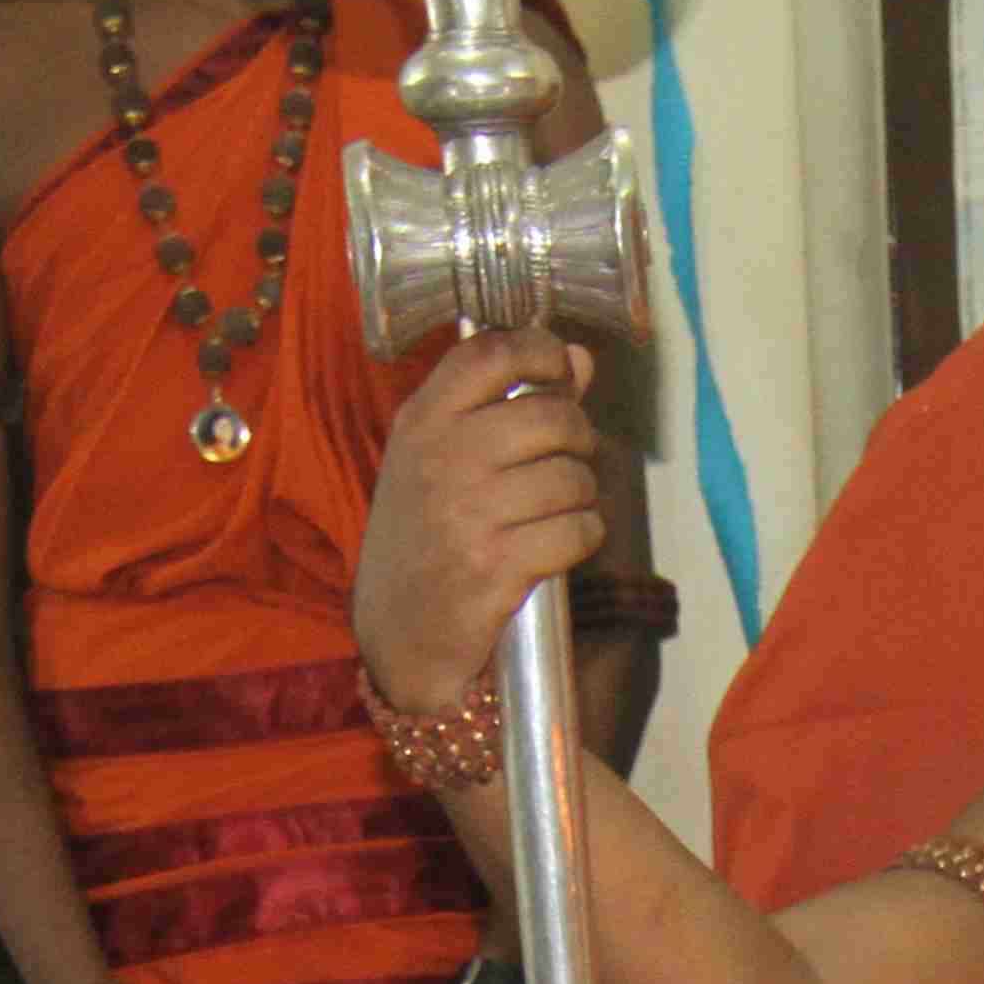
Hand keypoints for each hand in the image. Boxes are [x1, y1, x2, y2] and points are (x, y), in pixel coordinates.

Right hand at [354, 326, 604, 713]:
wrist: (399, 632)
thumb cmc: (427, 537)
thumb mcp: (444, 460)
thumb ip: (508, 403)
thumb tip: (580, 359)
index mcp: (424, 421)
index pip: (493, 351)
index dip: (543, 352)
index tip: (559, 374)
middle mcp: (442, 459)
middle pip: (551, 416)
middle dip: (578, 439)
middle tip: (568, 461)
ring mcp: (466, 514)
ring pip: (572, 478)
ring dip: (582, 496)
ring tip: (559, 510)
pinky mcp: (494, 567)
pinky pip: (577, 531)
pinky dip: (584, 537)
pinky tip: (560, 545)